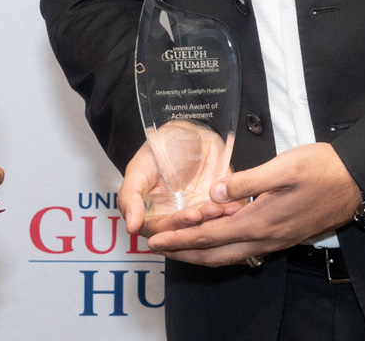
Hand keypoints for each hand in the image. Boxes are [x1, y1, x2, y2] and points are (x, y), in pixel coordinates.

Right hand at [118, 140, 238, 239]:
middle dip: (197, 224)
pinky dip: (228, 213)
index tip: (191, 216)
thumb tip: (131, 227)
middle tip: (205, 211)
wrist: (188, 132)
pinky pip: (222, 216)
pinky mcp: (215, 206)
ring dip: (214, 220)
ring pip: (205, 227)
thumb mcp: (139, 169)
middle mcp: (174, 218)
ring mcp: (195, 213)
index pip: (162, 231)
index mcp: (153, 215)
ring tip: (221, 208)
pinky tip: (234, 206)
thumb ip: (130, 198)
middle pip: (185, 233)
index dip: (176, 226)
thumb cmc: (160, 148)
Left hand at [146, 142, 361, 266]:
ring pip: (227, 254)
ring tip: (174, 246)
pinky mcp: (280, 236)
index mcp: (260, 222)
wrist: (357, 182)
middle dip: (181, 252)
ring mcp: (273, 240)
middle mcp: (264, 238)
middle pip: (213, 254)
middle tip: (154, 247)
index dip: (178, 239)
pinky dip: (218, 247)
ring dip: (197, 252)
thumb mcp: (284, 166)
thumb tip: (215, 192)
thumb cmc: (322, 168)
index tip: (153, 239)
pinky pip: (241, 248)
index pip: (208, 237)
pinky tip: (210, 238)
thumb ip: (247, 181)